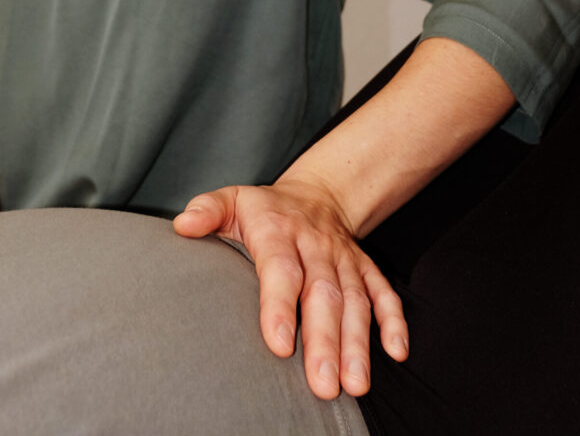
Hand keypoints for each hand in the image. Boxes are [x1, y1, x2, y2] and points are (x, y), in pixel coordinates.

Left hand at [173, 177, 407, 399]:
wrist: (318, 193)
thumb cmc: (265, 209)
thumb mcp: (232, 200)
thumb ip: (207, 211)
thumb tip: (183, 226)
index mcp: (279, 230)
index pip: (280, 268)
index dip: (280, 305)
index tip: (278, 344)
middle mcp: (316, 245)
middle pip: (323, 293)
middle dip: (325, 340)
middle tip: (322, 385)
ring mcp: (344, 258)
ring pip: (356, 300)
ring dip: (358, 343)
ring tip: (355, 385)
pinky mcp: (366, 268)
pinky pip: (385, 293)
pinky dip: (393, 320)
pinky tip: (396, 352)